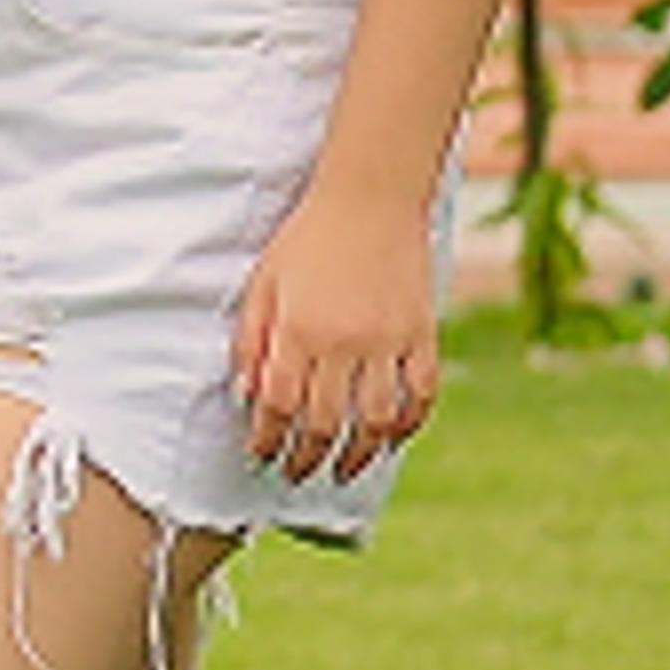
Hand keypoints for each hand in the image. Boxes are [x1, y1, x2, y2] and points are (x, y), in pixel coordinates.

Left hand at [230, 175, 439, 490]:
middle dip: (305, 458)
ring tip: (342, 470)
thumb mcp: (265, 281)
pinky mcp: (422, 334)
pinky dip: (407, 425)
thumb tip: (246, 394)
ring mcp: (388, 341)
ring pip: (374, 421)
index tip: (260, 453)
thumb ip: (252, 338)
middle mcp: (344, 342)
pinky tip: (390, 439)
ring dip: (356, 456)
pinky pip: (421, 395)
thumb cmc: (310, 237)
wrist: (372, 196)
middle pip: (323, 423)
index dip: (266, 439)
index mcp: (299, 330)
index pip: (278, 406)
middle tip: (294, 473)